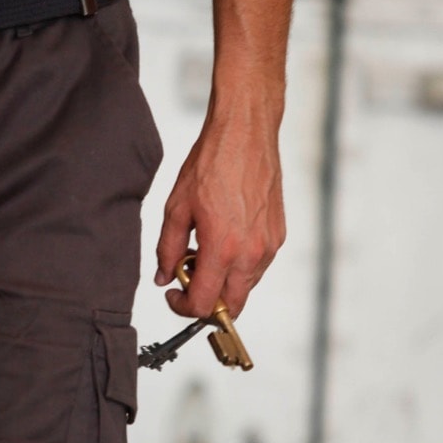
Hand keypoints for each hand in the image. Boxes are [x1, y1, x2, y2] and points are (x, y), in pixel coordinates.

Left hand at [154, 101, 285, 319]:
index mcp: (223, 249)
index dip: (183, 307)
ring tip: (205, 251)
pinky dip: (239, 265)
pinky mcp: (278, 236)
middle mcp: (251, 253)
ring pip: (246, 287)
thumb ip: (168, 249)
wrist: (245, 135)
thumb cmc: (212, 163)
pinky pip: (258, 267)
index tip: (174, 294)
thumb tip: (164, 277)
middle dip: (207, 302)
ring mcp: (269, 246)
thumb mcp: (177, 208)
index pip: (204, 305)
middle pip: (231, 307)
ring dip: (224, 282)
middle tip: (189, 280)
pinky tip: (225, 240)